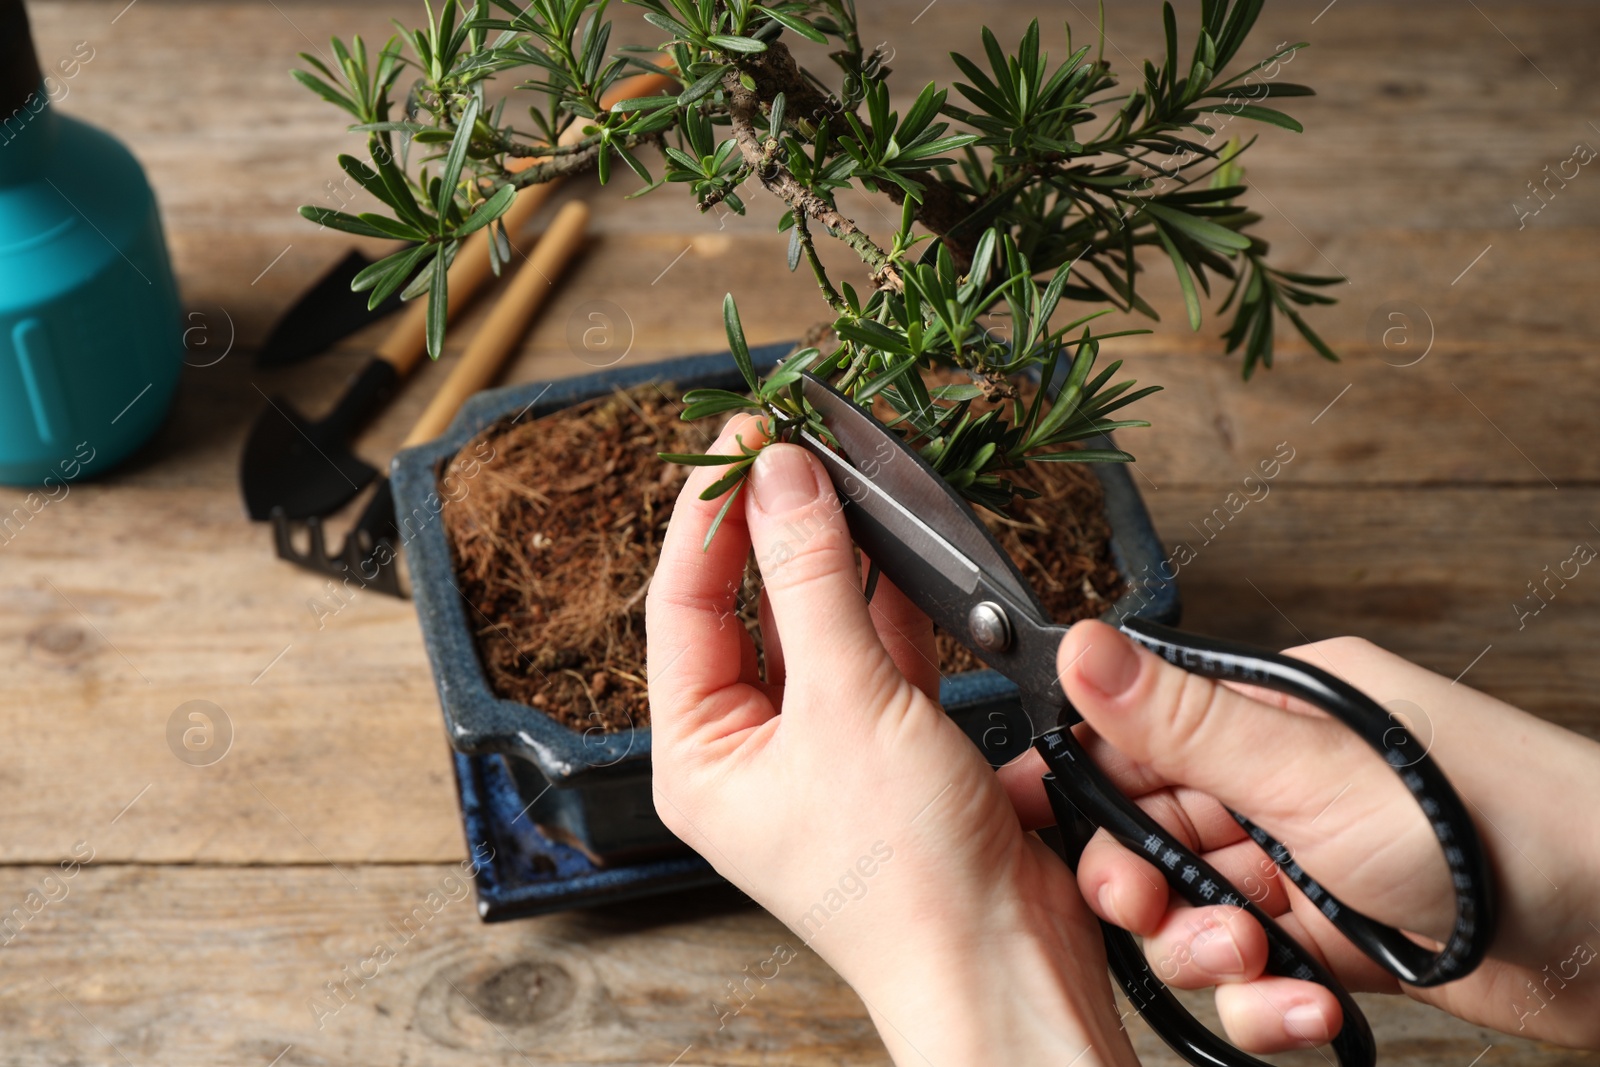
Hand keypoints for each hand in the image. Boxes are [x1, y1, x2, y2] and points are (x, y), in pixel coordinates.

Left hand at [647, 417, 1138, 1066]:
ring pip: (816, 621)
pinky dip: (890, 599)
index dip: (708, 513)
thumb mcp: (848, 706)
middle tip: (794, 441)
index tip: (741, 434)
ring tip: (847, 472)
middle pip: (746, 606)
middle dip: (772, 523)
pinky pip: (877, 651)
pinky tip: (898, 546)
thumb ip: (812, 580)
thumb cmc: (905, 875)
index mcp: (698, 754)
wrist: (1005, 962)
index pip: (681, 604)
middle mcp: (749, 748)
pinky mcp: (890, 745)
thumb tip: (782, 476)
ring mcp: (822, 746)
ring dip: (834, 552)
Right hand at [999, 619, 1599, 1051]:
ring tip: (1253, 962)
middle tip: (1145, 911)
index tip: (1039, 828)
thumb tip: (1080, 645)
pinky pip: (1261, 974)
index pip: (1141, 737)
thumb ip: (1180, 722)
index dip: (1085, 786)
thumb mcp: (1309, 772)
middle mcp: (1287, 782)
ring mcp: (1312, 864)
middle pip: (1159, 835)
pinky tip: (1308, 1009)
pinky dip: (1271, 1002)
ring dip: (1209, 951)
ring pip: (1202, 913)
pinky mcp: (1340, 940)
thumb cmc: (1492, 827)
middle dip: (1143, 883)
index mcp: (1275, 711)